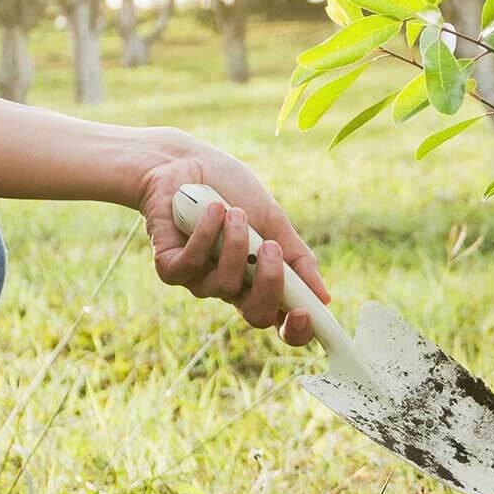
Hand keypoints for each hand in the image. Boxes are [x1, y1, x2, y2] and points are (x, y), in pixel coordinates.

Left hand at [135, 133, 329, 344]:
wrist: (186, 163)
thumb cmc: (232, 190)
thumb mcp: (274, 222)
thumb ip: (297, 258)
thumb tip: (323, 297)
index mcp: (260, 280)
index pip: (280, 320)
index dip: (296, 330)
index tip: (307, 313)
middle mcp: (231, 287)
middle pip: (256, 315)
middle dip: (269, 284)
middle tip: (271, 248)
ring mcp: (200, 280)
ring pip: (224, 286)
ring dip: (235, 245)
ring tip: (234, 212)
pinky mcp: (170, 268)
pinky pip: (191, 265)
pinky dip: (205, 236)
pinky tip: (212, 209)